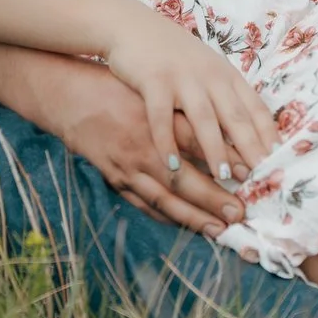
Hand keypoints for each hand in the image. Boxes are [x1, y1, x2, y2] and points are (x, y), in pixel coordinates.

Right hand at [50, 64, 243, 235]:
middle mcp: (141, 145)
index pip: (195, 142)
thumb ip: (184, 114)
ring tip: (218, 229)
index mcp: (155, 118)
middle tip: (239, 214)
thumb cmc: (117, 88)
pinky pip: (143, 203)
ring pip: (163, 198)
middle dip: (212, 199)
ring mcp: (125, 165)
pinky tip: (184, 224)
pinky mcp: (114, 177)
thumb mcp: (152, 92)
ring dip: (192, 216)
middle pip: (181, 178)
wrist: (68, 95)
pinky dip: (165, 216)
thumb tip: (222, 133)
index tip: (249, 175)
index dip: (223, 158)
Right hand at [99, 9, 278, 184]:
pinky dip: (167, 141)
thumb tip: (249, 136)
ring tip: (223, 176)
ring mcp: (183, 78)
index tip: (279, 163)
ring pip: (204, 118)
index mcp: (227, 76)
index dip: (268, 136)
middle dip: (250, 148)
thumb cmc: (175, 56)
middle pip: (236, 116)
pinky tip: (172, 164)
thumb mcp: (208, 71)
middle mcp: (210, 77)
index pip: (256, 109)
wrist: (134, 27)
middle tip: (261, 177)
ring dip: (215, 149)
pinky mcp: (154, 81)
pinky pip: (162, 116)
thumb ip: (226, 98)